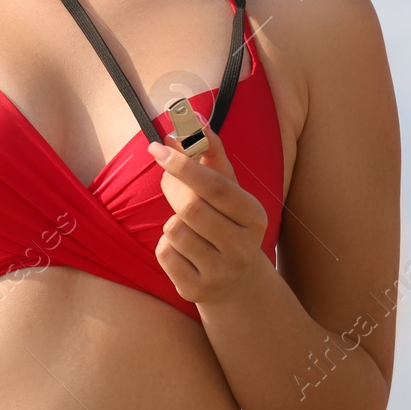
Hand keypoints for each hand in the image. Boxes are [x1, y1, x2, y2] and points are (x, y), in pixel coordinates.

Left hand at [146, 118, 271, 308]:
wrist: (234, 282)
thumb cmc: (225, 221)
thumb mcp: (225, 187)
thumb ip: (210, 153)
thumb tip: (192, 119)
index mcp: (254, 215)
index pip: (216, 186)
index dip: (184, 164)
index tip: (156, 147)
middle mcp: (244, 247)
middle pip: (190, 208)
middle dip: (174, 192)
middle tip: (172, 186)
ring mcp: (222, 273)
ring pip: (174, 231)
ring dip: (171, 221)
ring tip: (186, 227)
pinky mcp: (197, 291)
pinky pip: (164, 254)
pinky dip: (166, 246)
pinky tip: (183, 251)